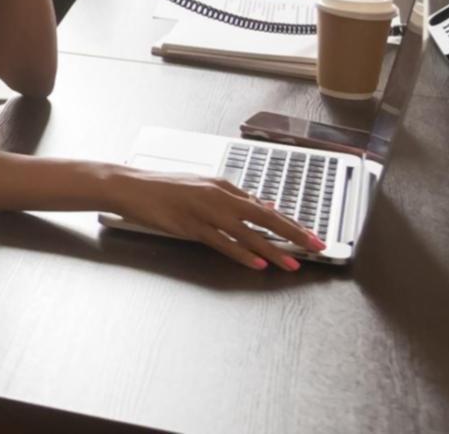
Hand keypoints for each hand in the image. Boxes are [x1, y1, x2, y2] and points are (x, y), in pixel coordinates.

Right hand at [108, 167, 324, 270]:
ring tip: (294, 263)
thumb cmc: (164, 188)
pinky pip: (223, 242)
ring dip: (274, 249)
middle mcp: (219, 196)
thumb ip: (232, 198)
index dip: (291, 222)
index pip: (264, 207)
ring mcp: (206, 211)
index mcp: (223, 186)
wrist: (131, 186)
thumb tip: (262, 205)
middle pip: (265, 217)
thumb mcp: (202, 188)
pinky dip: (242, 253)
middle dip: (294, 233)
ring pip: (248, 233)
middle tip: (317, 246)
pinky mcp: (191, 226)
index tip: (311, 234)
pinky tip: (258, 263)